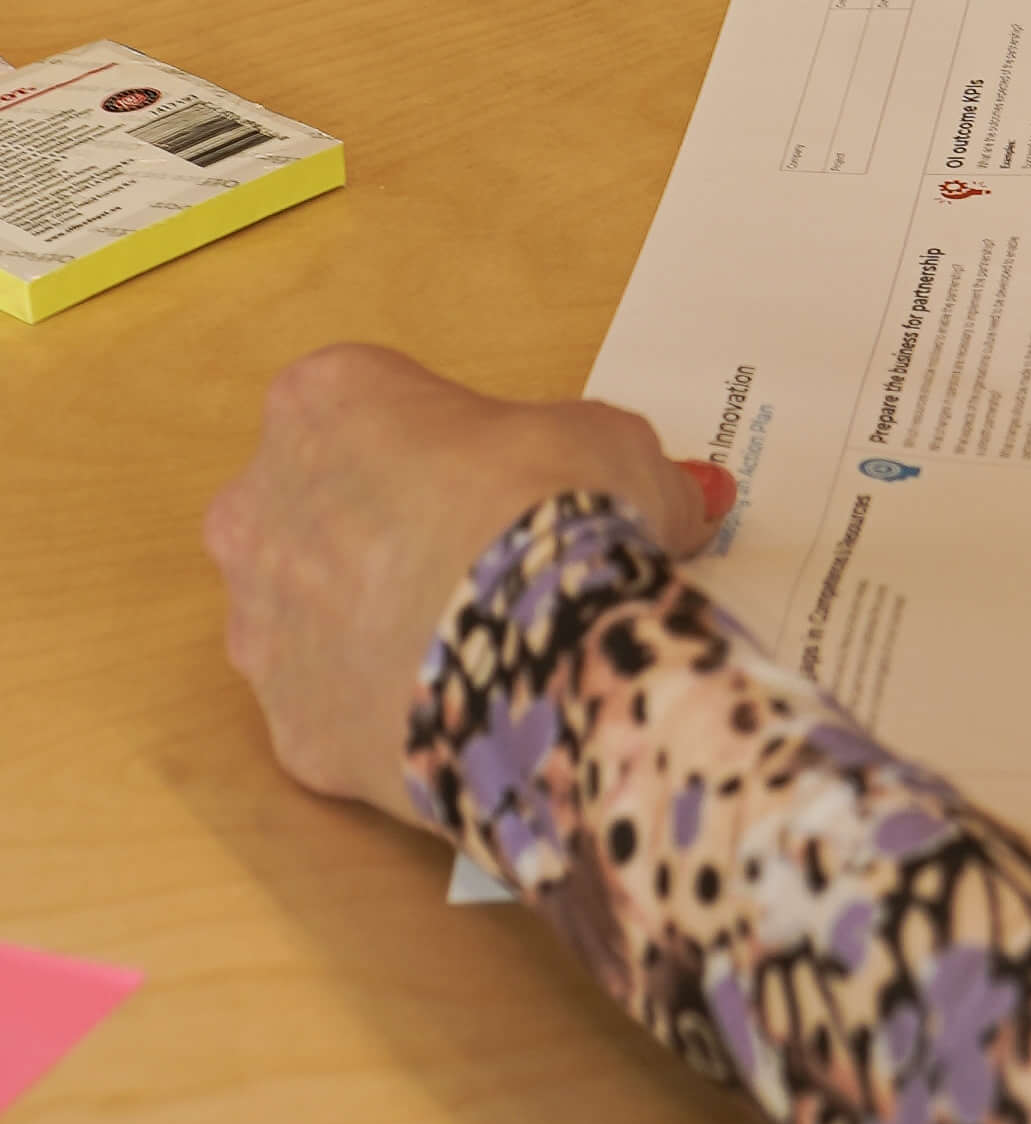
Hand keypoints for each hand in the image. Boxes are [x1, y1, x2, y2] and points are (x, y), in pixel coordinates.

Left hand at [203, 344, 727, 822]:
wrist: (537, 653)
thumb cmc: (553, 512)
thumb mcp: (613, 446)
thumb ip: (620, 464)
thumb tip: (677, 496)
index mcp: (326, 402)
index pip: (368, 405)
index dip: (442, 442)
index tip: (497, 473)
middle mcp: (260, 503)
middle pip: (317, 507)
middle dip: (384, 530)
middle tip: (481, 554)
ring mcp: (260, 621)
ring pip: (312, 614)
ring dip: (375, 621)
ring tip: (476, 640)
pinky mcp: (286, 721)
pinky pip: (336, 707)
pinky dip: (386, 708)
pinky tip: (459, 708)